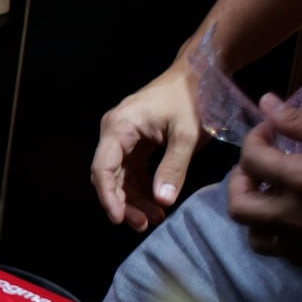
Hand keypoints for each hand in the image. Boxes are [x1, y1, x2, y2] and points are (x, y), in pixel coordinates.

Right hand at [91, 63, 203, 232]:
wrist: (198, 77)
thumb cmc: (191, 100)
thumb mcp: (186, 135)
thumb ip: (173, 168)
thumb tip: (162, 202)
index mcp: (119, 127)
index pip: (103, 167)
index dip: (108, 196)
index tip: (119, 218)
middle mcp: (114, 132)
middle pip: (109, 175)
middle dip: (123, 202)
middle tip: (142, 225)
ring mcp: (123, 138)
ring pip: (120, 177)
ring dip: (133, 199)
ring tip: (153, 219)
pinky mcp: (135, 143)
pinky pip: (132, 171)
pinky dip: (142, 189)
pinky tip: (157, 205)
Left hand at [227, 94, 301, 262]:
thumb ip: (300, 121)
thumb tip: (265, 104)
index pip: (251, 162)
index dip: (254, 139)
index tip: (270, 130)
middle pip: (240, 208)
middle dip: (240, 180)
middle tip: (259, 164)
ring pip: (259, 239)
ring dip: (256, 213)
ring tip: (272, 191)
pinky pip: (288, 253)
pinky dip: (280, 234)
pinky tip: (294, 212)